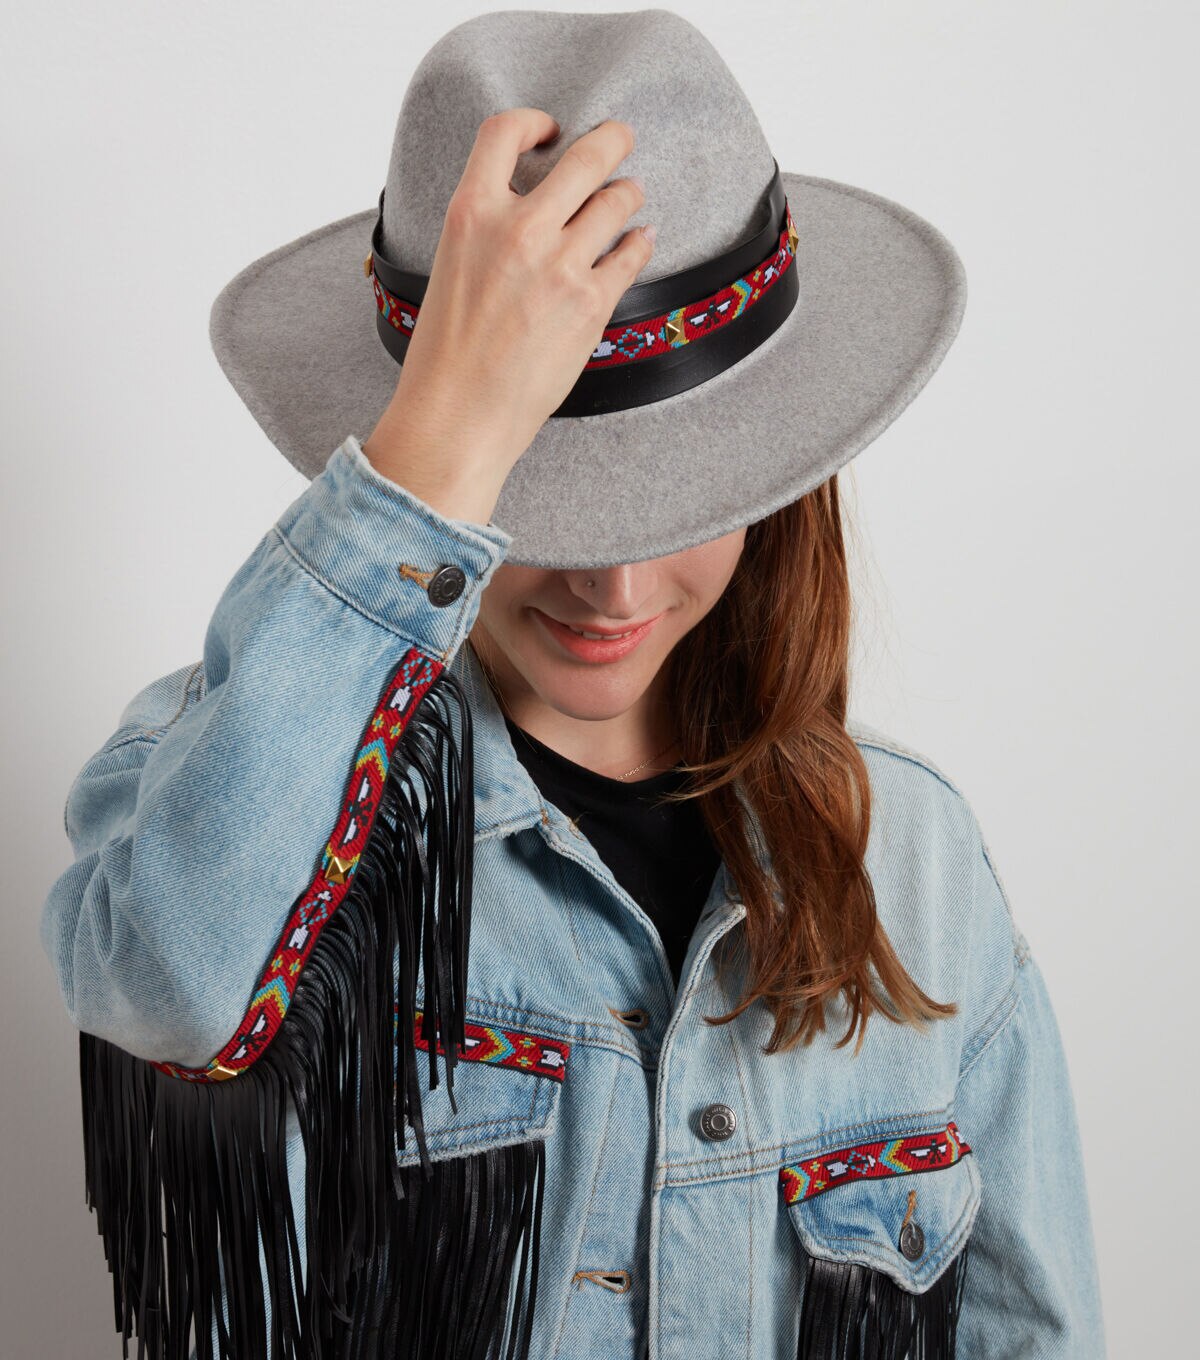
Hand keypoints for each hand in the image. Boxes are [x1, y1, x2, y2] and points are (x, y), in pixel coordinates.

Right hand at [364, 108, 654, 525]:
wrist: (458, 415)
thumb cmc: (445, 356)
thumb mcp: (449, 269)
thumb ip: (484, 229)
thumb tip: (521, 212)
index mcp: (472, 214)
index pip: (505, 132)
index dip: (535, 122)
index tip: (550, 131)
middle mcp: (519, 229)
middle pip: (585, 157)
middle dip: (611, 139)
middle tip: (620, 138)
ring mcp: (560, 265)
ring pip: (616, 201)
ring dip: (628, 194)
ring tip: (630, 196)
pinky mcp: (591, 303)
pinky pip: (632, 254)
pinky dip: (641, 242)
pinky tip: (642, 240)